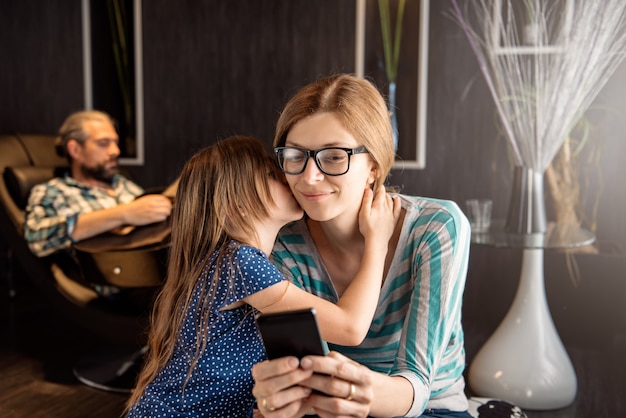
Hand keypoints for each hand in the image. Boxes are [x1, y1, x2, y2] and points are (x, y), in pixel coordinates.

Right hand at [123, 194, 172, 225]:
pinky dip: (163, 218)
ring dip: (166, 214)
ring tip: (162, 215)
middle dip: (168, 209)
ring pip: (167, 212)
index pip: (166, 199)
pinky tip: (159, 218)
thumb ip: (155, 199)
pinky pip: (162, 218)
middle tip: (166, 211)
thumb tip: (167, 201)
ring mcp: (152, 211)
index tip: (166, 206)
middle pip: (168, 206)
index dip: (168, 203)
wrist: (126, 213)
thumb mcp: (145, 199)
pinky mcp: (150, 218)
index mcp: (151, 198)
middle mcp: (152, 204)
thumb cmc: (137, 206)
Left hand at [252, 352, 372, 417]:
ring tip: (302, 390)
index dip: (320, 364)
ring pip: (334, 405)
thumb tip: (315, 353)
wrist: (376, 397)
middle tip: (297, 376)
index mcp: (365, 375)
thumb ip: (337, 360)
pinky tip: (311, 403)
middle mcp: (366, 393)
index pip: (340, 368)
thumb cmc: (355, 377)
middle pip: (335, 387)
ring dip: (315, 398)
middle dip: (313, 380)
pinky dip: (320, 411)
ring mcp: (361, 410)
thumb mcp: (352, 366)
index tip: (304, 361)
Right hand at [252, 356, 313, 416]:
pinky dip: (293, 407)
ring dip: (294, 393)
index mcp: (259, 374)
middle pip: (270, 385)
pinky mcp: (271, 417)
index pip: (262, 370)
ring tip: (308, 388)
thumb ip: (293, 364)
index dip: (278, 366)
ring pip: (274, 400)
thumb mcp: (290, 368)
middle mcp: (258, 389)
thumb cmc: (292, 378)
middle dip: (291, 378)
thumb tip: (305, 358)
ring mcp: (263, 405)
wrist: (295, 398)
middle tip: (307, 372)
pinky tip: (302, 400)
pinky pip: (280, 414)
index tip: (296, 361)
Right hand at [358, 184, 400, 245]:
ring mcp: (391, 214)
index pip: (380, 192)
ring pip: (391, 201)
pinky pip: (397, 209)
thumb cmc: (368, 228)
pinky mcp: (393, 220)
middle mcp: (386, 208)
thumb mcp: (363, 213)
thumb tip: (368, 189)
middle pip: (385, 196)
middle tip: (378, 190)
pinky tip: (397, 199)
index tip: (377, 184)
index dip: (379, 187)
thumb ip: (366, 201)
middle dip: (382, 191)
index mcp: (378, 205)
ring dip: (388, 196)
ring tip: (384, 194)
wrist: (376, 241)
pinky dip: (398, 203)